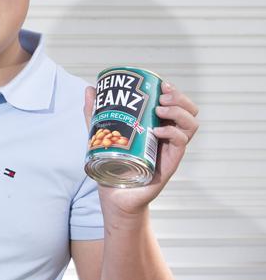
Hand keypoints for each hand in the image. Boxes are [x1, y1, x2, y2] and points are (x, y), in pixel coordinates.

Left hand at [84, 81, 198, 214]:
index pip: (175, 104)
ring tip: (160, 109)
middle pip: (189, 111)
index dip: (173, 91)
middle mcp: (168, 137)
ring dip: (179, 112)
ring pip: (190, 125)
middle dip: (179, 98)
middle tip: (162, 96)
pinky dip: (172, 133)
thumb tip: (90, 88)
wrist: (114, 196)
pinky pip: (180, 144)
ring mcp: (170, 150)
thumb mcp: (100, 134)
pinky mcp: (169, 164)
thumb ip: (95, 113)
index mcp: (157, 126)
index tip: (160, 83)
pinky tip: (157, 130)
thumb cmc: (111, 165)